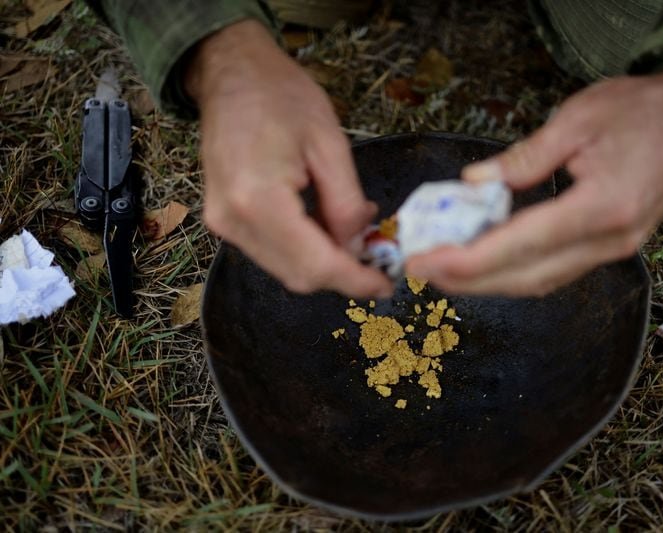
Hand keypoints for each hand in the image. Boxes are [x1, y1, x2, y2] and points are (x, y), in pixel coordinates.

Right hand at [186, 20, 391, 296]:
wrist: (230, 73)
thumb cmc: (282, 96)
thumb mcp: (330, 144)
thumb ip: (346, 204)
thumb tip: (358, 247)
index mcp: (258, 200)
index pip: (315, 264)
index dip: (354, 281)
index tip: (386, 286)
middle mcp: (233, 222)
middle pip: (298, 276)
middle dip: (342, 275)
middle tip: (376, 259)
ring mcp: (222, 224)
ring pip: (285, 269)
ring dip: (324, 264)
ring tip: (354, 236)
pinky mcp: (223, 221)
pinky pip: (271, 252)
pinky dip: (304, 251)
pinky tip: (326, 228)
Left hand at [406, 72, 662, 295]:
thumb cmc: (640, 110)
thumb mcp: (575, 121)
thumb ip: (522, 160)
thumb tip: (473, 184)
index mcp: (603, 206)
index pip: (523, 245)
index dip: (469, 260)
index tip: (427, 262)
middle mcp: (611, 240)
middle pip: (527, 276)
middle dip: (468, 279)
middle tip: (420, 269)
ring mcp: (614, 249)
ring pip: (540, 281)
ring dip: (488, 281)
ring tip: (443, 268)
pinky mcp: (611, 247)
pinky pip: (555, 271)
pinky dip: (514, 272)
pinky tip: (484, 262)